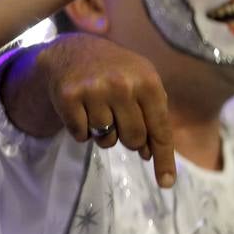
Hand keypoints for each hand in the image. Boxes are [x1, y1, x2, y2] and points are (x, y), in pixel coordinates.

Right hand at [31, 33, 175, 187]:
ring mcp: (93, 90)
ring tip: (98, 109)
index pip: (160, 130)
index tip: (166, 183)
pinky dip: (82, 130)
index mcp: (147, 82)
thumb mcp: (141, 85)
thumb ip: (151, 117)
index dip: (164, 158)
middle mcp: (121, 84)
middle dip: (127, 138)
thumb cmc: (115, 73)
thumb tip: (149, 155)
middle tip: (118, 120)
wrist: (72, 50)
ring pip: (105, 140)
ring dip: (102, 133)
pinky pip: (81, 135)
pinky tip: (81, 110)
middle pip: (133, 139)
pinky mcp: (68, 96)